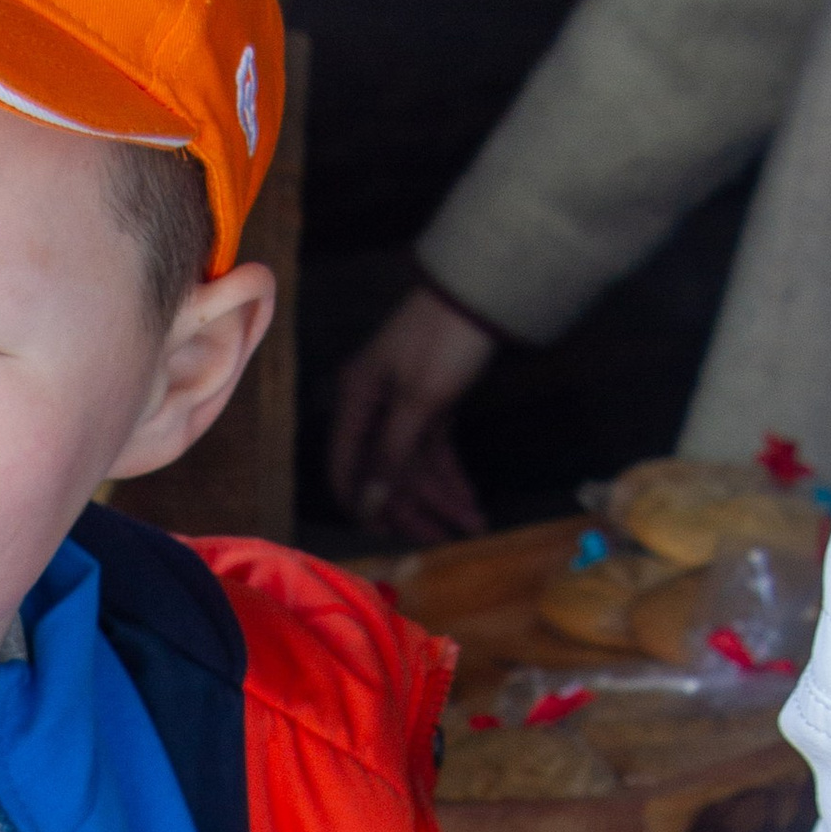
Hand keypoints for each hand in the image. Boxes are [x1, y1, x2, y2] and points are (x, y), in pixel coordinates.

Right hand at [327, 284, 496, 541]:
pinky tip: (469, 502)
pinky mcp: (433, 404)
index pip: (345, 466)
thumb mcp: (419, 402)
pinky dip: (452, 476)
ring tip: (471, 526)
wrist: (484, 291)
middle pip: (385, 472)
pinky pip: (436, 451)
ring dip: (440, 498)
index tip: (387, 536)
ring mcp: (404, 406)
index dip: (362, 504)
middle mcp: (374, 407)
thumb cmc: (444, 341)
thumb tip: (367, 506)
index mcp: (356, 401)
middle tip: (442, 540)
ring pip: (415, 466)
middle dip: (414, 508)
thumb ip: (391, 456)